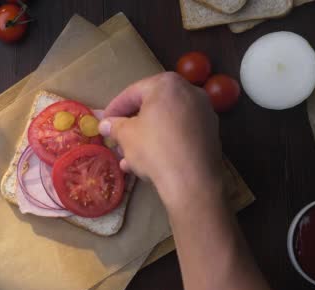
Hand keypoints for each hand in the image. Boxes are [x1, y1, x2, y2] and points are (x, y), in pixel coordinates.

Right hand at [99, 72, 223, 207]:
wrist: (192, 180)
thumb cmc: (154, 149)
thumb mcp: (126, 135)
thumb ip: (114, 126)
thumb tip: (105, 124)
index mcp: (167, 84)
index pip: (133, 92)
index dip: (115, 108)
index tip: (104, 122)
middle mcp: (190, 92)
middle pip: (152, 106)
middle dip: (131, 125)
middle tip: (117, 140)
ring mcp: (204, 112)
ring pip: (166, 122)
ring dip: (146, 137)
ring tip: (128, 158)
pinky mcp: (211, 133)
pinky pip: (180, 133)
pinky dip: (164, 143)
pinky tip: (149, 162)